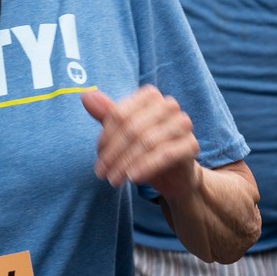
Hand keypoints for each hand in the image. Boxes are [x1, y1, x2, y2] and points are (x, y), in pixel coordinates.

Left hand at [82, 86, 201, 204]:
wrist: (174, 174)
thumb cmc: (145, 149)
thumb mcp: (122, 132)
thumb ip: (106, 114)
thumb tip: (86, 95)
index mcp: (150, 96)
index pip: (120, 114)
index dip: (106, 137)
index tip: (98, 155)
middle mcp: (168, 105)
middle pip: (132, 128)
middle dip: (113, 153)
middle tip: (101, 173)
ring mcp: (183, 123)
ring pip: (147, 142)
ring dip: (126, 163)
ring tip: (113, 180)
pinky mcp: (191, 144)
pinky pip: (165, 154)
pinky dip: (146, 166)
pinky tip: (134, 179)